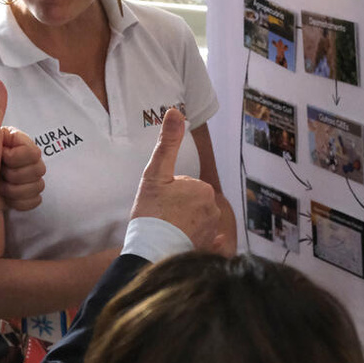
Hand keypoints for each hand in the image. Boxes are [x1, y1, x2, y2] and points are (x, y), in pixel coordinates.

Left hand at [0, 78, 46, 215]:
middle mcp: (21, 158)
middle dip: (16, 176)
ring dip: (16, 190)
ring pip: (39, 186)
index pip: (35, 153)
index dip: (17, 159)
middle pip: (40, 170)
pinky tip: (5, 197)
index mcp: (15, 143)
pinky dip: (20, 203)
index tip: (0, 157)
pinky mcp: (23, 195)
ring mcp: (23, 177)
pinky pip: (36, 200)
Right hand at [129, 108, 219, 248]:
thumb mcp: (155, 173)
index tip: (159, 201)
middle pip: (191, 203)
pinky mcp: (208, 250)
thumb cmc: (151, 212)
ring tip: (166, 231)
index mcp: (204, 189)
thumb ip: (167, 143)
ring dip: (183, 224)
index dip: (169, 192)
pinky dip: (202, 242)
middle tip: (160, 216)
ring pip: (195, 221)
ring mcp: (211, 231)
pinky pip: (208, 242)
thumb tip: (175, 111)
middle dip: (177, 208)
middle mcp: (213, 209)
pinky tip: (190, 241)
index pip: (185, 186)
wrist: (150, 251)